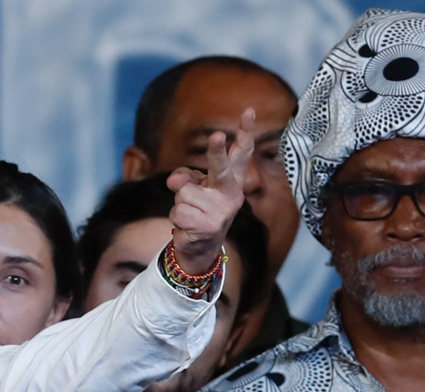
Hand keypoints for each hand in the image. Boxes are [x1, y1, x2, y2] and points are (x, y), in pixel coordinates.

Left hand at [166, 107, 255, 273]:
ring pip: (185, 192)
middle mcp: (231, 194)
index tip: (249, 110)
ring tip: (191, 213)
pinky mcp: (208, 226)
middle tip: (217, 135)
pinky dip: (177, 218)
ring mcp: (221, 211)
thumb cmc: (199, 210)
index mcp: (232, 181)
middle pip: (221, 168)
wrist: (201, 248)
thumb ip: (185, 177)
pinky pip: (178, 210)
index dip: (246, 131)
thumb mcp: (193, 188)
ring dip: (180, 202)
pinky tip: (188, 225)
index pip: (241, 153)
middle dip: (217, 152)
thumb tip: (175, 181)